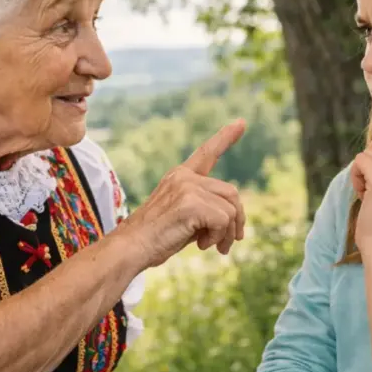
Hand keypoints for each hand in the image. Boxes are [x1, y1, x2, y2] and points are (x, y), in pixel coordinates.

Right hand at [119, 119, 247, 268]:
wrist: (130, 248)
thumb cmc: (154, 239)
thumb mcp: (183, 217)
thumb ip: (205, 209)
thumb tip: (236, 220)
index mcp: (180, 176)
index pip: (206, 153)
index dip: (225, 138)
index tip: (241, 123)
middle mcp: (184, 177)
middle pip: (231, 193)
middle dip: (237, 220)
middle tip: (228, 243)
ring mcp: (187, 187)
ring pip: (231, 209)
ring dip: (227, 234)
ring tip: (213, 247)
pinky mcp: (191, 203)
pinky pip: (223, 221)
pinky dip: (218, 237)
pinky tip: (201, 245)